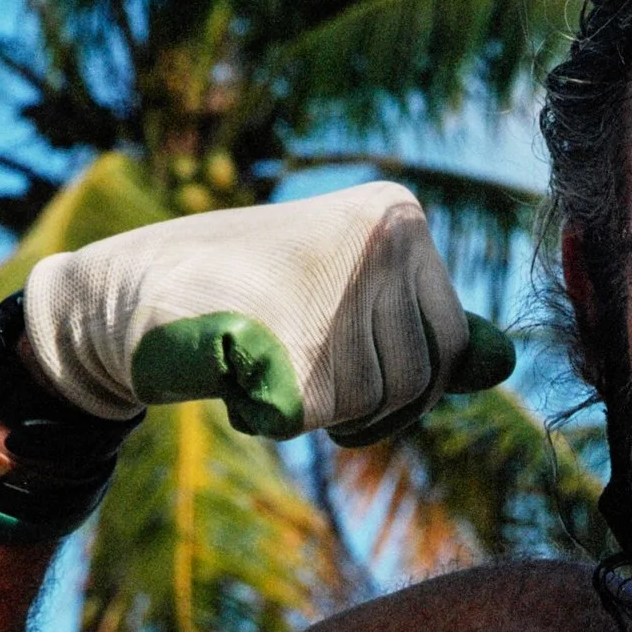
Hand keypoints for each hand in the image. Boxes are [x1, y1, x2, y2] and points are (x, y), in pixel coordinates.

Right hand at [22, 183, 514, 442]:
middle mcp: (377, 236)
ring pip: (361, 404)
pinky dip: (260, 411)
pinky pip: (300, 415)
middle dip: (359, 402)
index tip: (344, 358)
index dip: (401, 381)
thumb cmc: (244, 295)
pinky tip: (231, 372)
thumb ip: (422, 329)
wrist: (125, 294)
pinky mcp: (271, 336)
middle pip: (411, 383)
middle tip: (296, 361)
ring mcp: (328, 282)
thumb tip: (505, 363)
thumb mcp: (347, 296)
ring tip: (263, 354)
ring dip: (310, 410)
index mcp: (401, 216)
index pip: (448, 347)